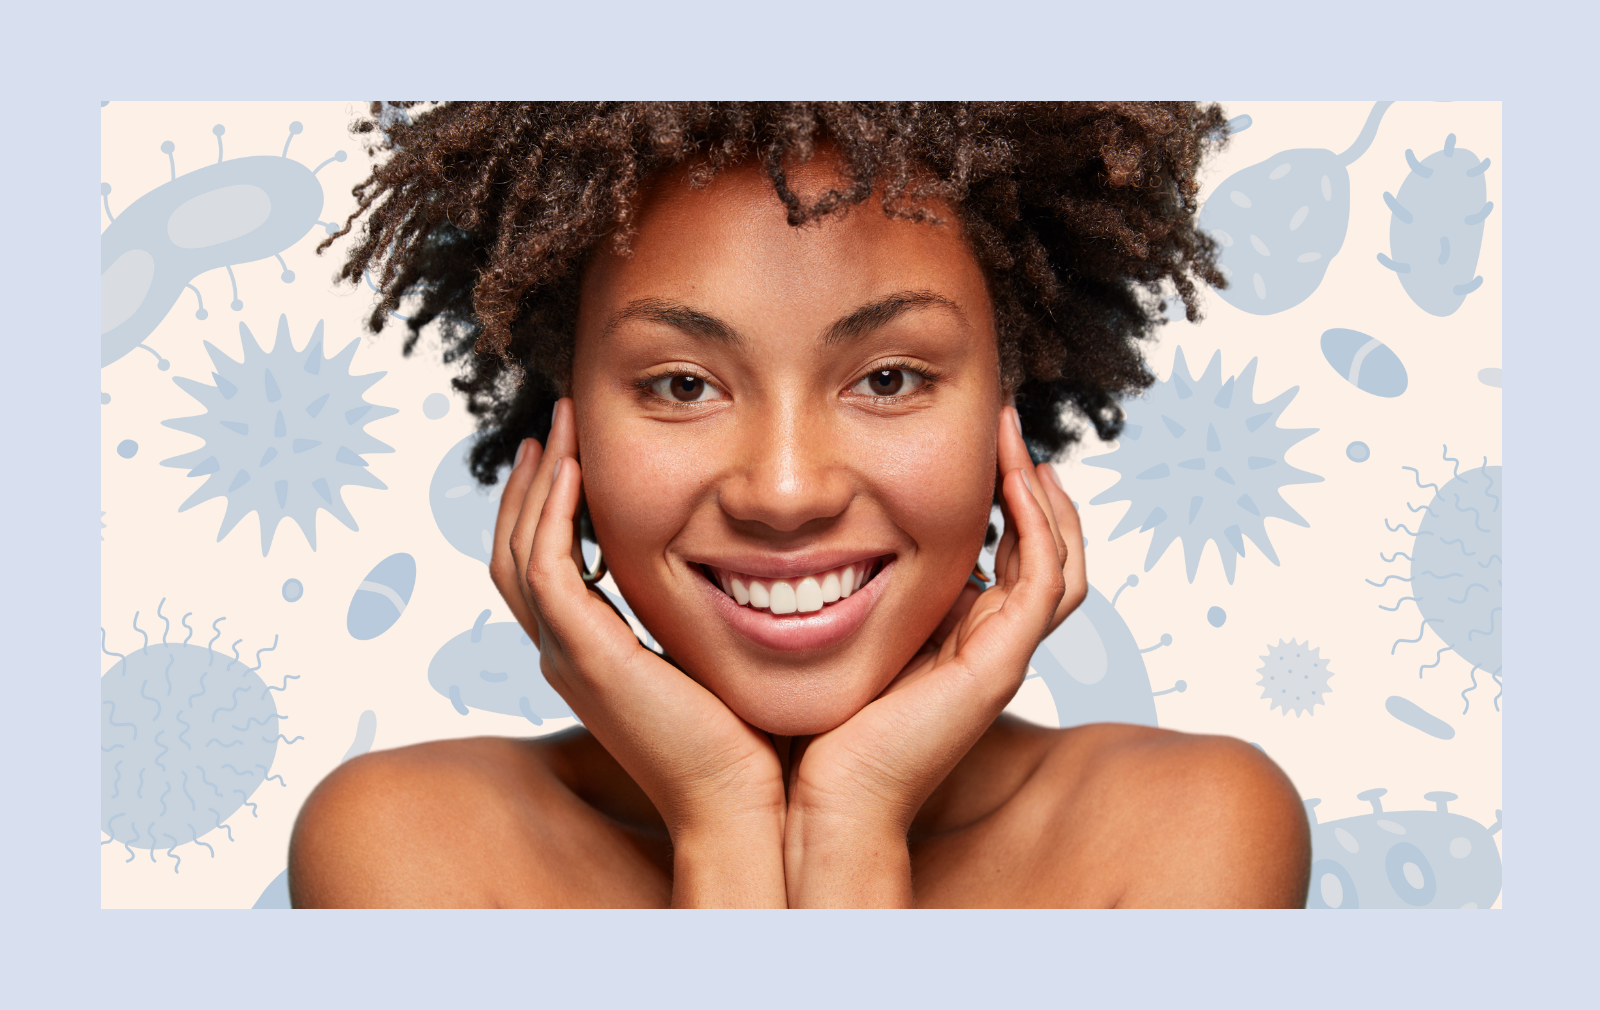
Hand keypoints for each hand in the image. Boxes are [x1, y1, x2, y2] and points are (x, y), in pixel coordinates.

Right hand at [489, 398, 786, 906]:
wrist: (740, 804)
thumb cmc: (742, 740)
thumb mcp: (709, 657)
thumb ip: (699, 613)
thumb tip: (737, 565)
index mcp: (587, 657)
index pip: (540, 568)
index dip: (545, 509)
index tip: (570, 453)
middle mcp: (564, 655)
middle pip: (512, 552)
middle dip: (529, 485)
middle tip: (553, 424)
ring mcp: (566, 657)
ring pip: (518, 552)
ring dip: (536, 483)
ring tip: (558, 428)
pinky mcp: (585, 656)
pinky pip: (547, 568)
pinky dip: (552, 513)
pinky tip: (575, 467)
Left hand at [782, 405, 1086, 906]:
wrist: (824, 798)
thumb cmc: (817, 721)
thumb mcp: (835, 628)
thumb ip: (847, 583)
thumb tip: (805, 523)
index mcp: (958, 631)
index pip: (1006, 548)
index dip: (1000, 491)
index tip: (970, 431)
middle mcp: (989, 639)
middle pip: (1045, 545)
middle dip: (1030, 478)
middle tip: (1004, 419)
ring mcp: (1003, 651)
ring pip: (1059, 555)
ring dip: (1041, 488)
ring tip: (1012, 433)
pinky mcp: (1002, 662)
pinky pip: (1045, 577)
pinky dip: (1038, 521)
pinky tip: (1014, 476)